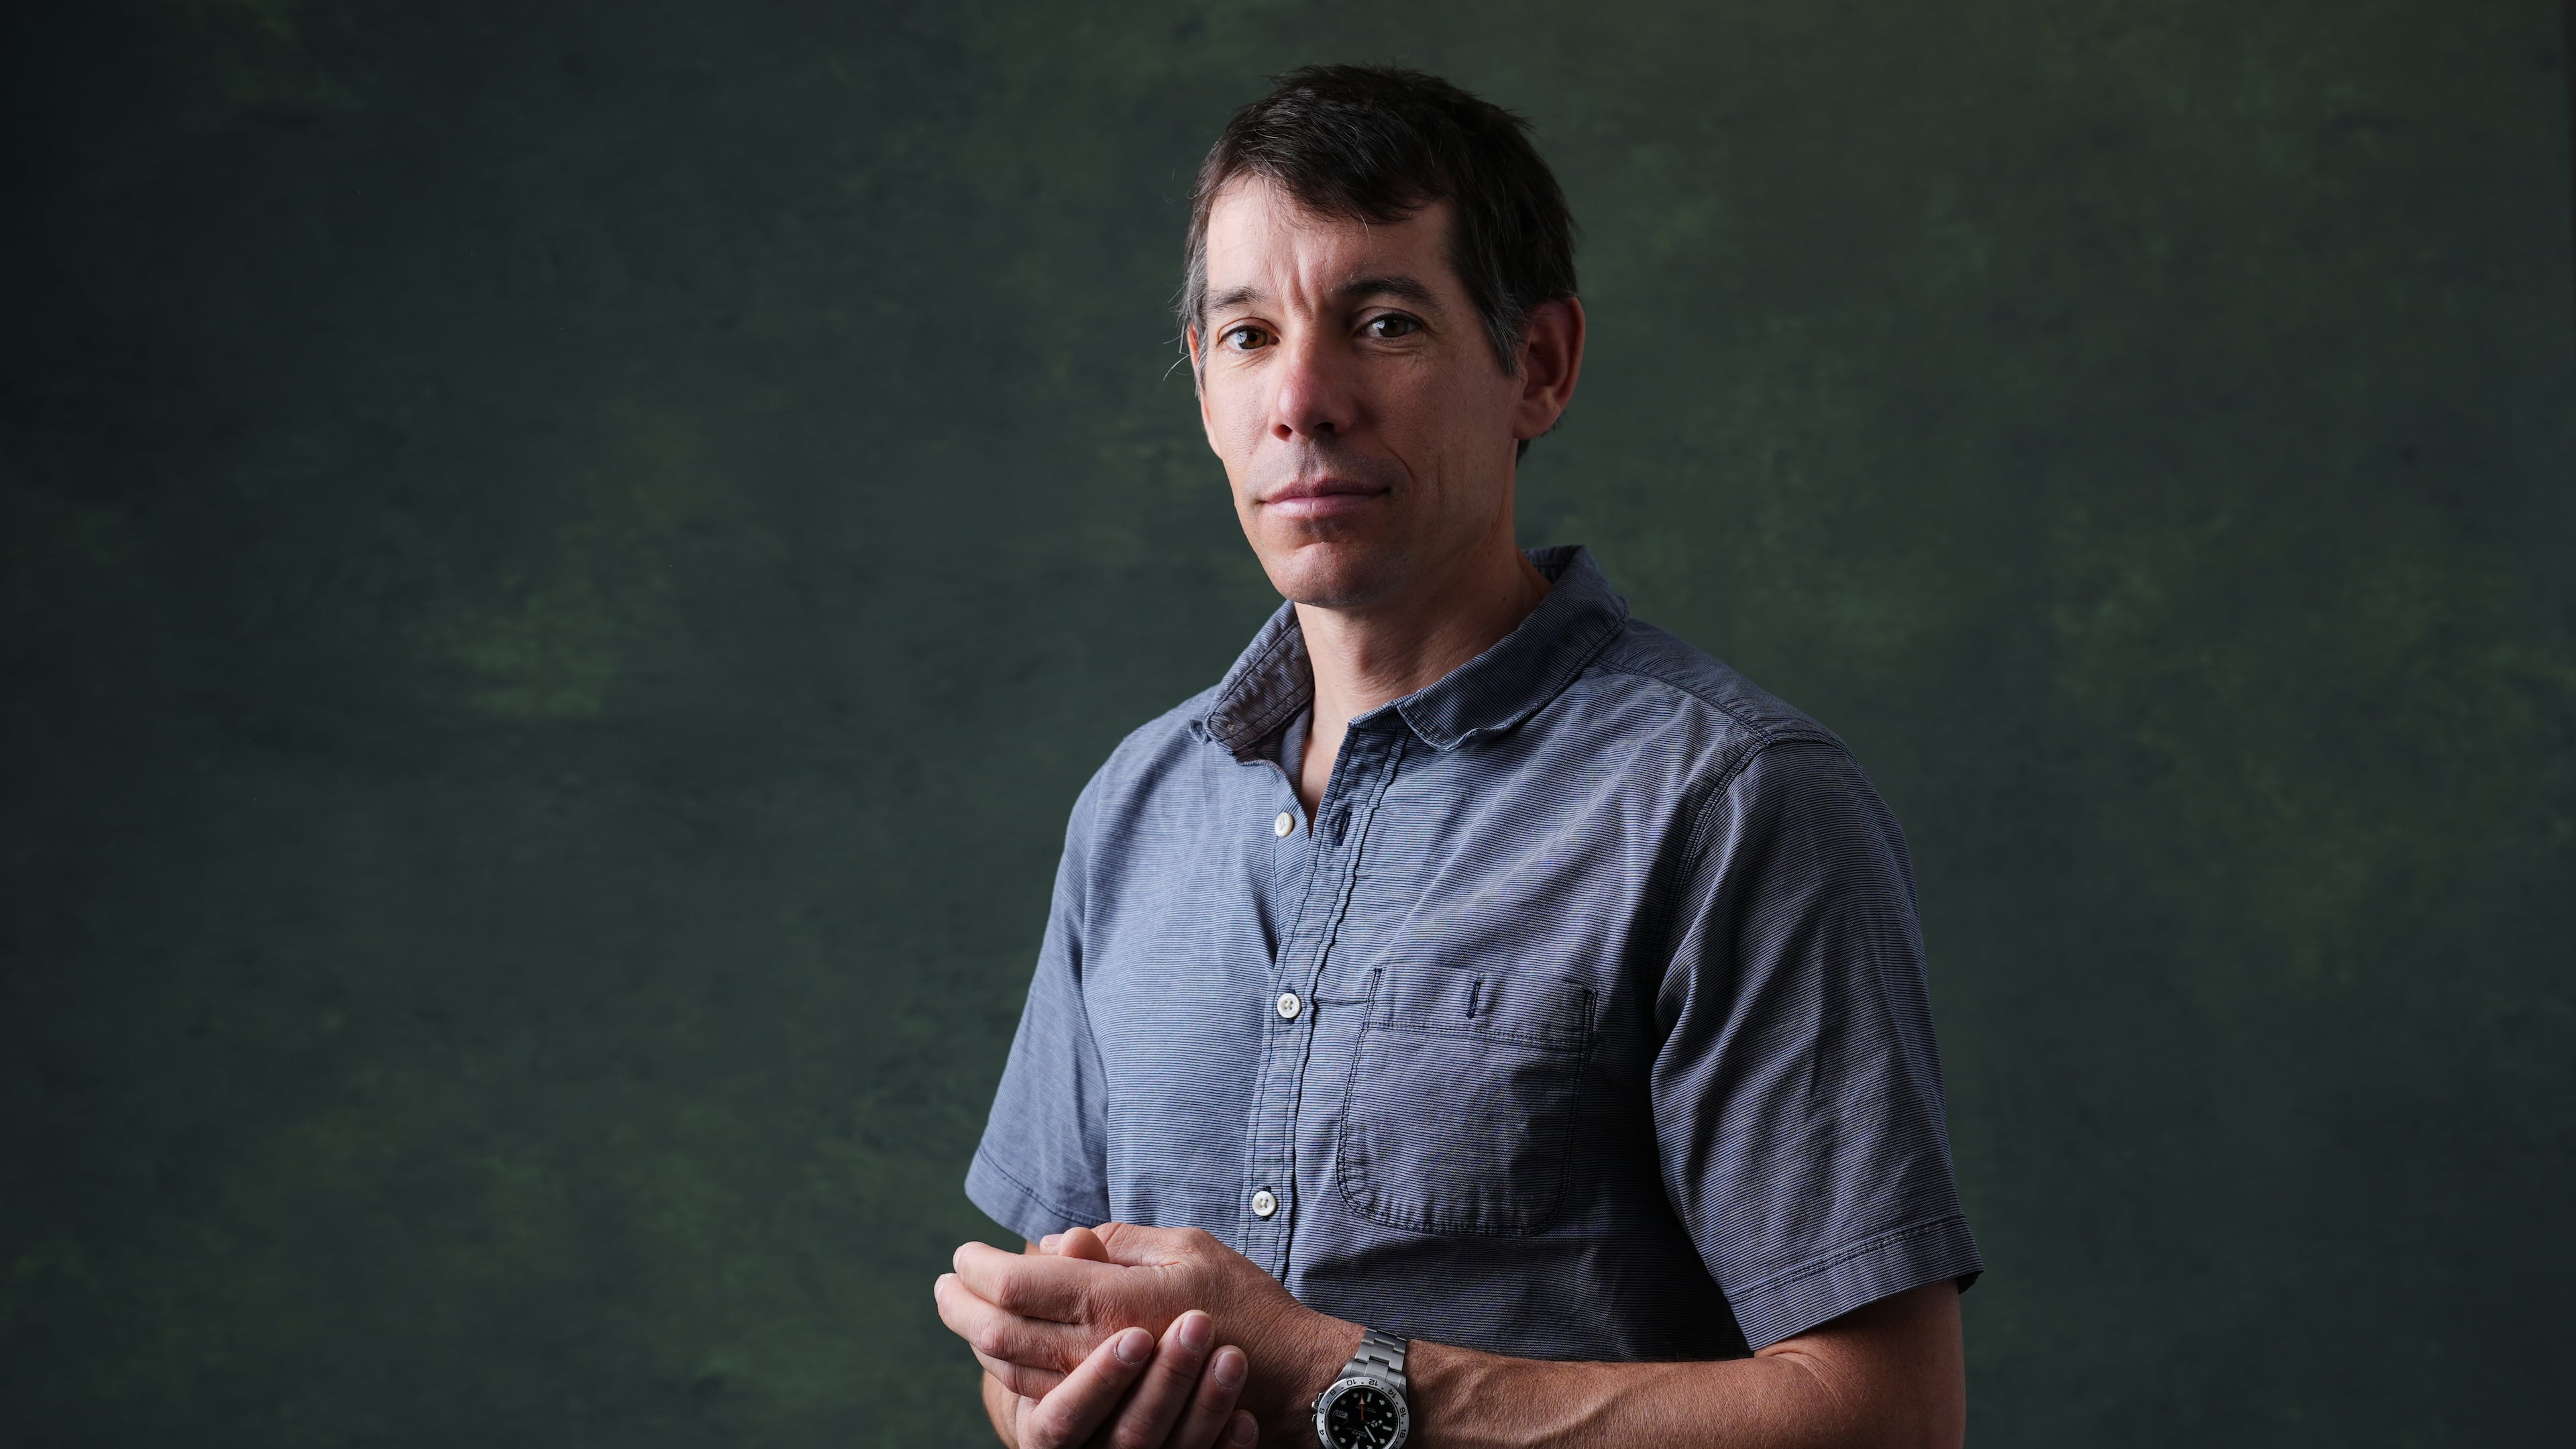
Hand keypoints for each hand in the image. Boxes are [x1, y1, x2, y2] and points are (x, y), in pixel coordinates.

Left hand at [941, 1223, 1355, 1432]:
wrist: (1284, 1378)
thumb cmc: (1241, 1302)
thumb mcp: (1185, 1247)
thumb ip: (1117, 1242)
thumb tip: (1057, 1241)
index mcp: (1110, 1299)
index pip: (1014, 1282)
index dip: (978, 1266)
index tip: (964, 1252)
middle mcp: (1094, 1348)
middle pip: (996, 1332)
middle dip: (960, 1305)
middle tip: (944, 1284)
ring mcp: (1098, 1388)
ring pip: (1010, 1369)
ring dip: (976, 1339)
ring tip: (961, 1311)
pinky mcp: (1107, 1412)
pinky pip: (1039, 1396)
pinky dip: (1010, 1368)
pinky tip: (1001, 1349)